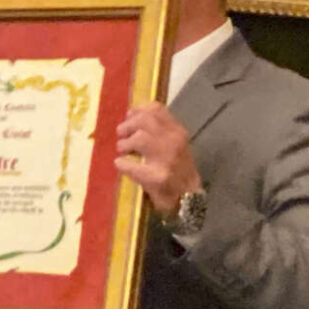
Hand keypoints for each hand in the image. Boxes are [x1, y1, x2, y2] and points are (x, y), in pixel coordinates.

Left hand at [114, 103, 201, 219]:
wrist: (188, 199)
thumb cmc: (177, 171)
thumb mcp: (174, 144)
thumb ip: (158, 130)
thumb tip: (132, 116)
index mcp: (178, 132)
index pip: (157, 109)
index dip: (138, 110)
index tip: (129, 116)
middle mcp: (174, 142)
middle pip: (145, 121)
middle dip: (128, 126)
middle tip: (121, 135)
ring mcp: (167, 159)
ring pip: (140, 139)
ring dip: (125, 144)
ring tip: (123, 151)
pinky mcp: (157, 177)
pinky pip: (132, 165)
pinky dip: (122, 164)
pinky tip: (121, 165)